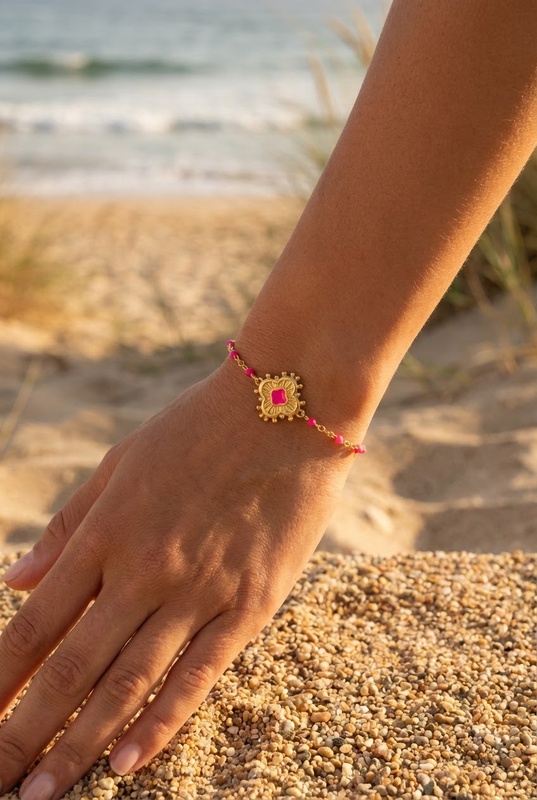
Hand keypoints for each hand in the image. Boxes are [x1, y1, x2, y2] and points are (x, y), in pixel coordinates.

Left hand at [0, 360, 351, 799]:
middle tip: (2, 787)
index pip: (37, 624)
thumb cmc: (196, 429)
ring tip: (45, 794)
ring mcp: (199, 590)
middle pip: (73, 668)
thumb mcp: (120, 463)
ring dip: (80, 743)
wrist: (286, 408)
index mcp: (107, 532)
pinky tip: (126, 764)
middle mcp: (144, 570)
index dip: (0, 679)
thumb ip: (70, 526)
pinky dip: (161, 722)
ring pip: (128, 682)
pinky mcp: (250, 603)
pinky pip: (199, 673)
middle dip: (26, 732)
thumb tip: (15, 582)